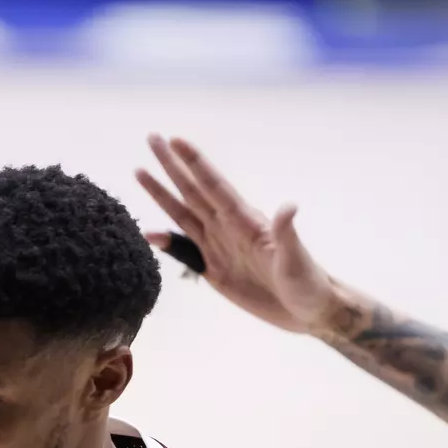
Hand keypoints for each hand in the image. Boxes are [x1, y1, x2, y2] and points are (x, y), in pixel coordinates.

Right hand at [135, 134, 341, 335]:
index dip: (195, 164)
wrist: (307, 310)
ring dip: (162, 194)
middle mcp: (228, 227)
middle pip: (192, 191)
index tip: (175, 140)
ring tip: (140, 171)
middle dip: (171, 165)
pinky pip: (184, 251)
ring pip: (183, 215)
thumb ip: (286, 234)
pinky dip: (165, 241)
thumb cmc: (306, 282)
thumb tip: (289, 206)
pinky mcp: (214, 270)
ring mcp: (219, 247)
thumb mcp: (296, 259)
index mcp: (245, 221)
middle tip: (151, 137)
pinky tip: (149, 233)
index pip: (214, 186)